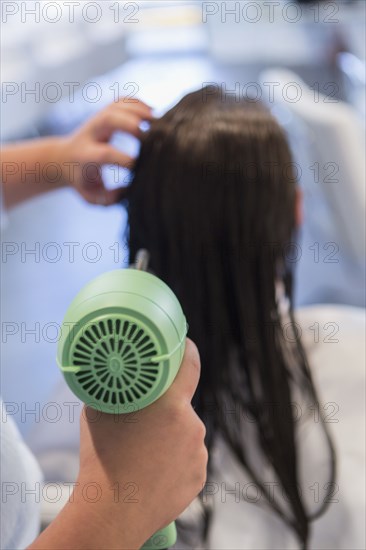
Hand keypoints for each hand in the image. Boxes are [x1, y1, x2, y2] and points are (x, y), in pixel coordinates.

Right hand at [29, 339, 206, 549]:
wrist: (112, 511)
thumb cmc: (101, 458)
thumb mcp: (99, 412)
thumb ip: (116, 389)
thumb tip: (113, 373)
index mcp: (171, 405)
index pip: (190, 365)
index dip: (188, 350)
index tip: (184, 345)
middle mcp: (192, 425)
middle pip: (181, 405)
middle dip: (165, 409)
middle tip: (142, 422)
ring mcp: (198, 453)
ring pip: (185, 433)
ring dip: (170, 436)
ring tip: (144, 453)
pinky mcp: (200, 476)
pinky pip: (189, 458)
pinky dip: (175, 460)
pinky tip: (154, 470)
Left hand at [56, 98, 152, 204]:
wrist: (64, 158)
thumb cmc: (82, 181)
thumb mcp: (91, 196)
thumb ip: (109, 198)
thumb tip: (130, 190)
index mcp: (85, 155)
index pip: (105, 153)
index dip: (125, 159)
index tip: (140, 168)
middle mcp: (90, 132)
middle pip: (109, 118)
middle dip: (132, 125)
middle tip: (152, 138)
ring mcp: (97, 118)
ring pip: (118, 105)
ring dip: (140, 111)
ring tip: (160, 124)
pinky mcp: (105, 110)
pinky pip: (123, 100)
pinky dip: (140, 104)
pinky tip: (154, 116)